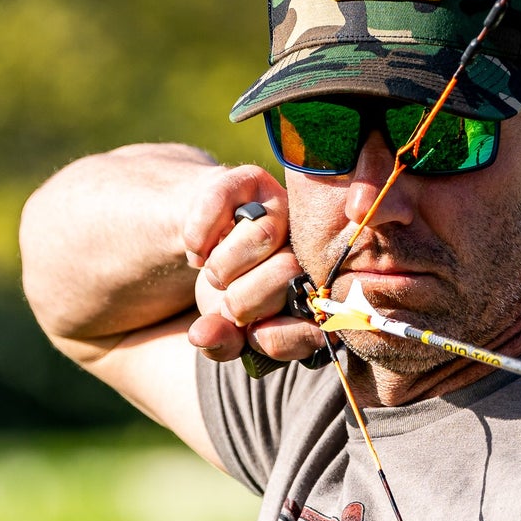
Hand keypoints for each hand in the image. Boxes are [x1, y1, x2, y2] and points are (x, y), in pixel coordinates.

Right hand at [181, 166, 324, 366]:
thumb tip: (201, 335)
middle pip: (286, 272)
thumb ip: (220, 341)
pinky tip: (196, 252)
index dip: (267, 336)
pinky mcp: (253, 180)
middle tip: (225, 298)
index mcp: (323, 288)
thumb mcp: (226, 326)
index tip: (247, 333)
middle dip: (240, 299)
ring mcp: (286, 207)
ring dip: (221, 267)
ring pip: (262, 234)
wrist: (209, 243)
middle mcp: (314, 243)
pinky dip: (198, 236)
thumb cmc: (230, 290)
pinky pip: (222, 201)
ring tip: (213, 273)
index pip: (310, 321)